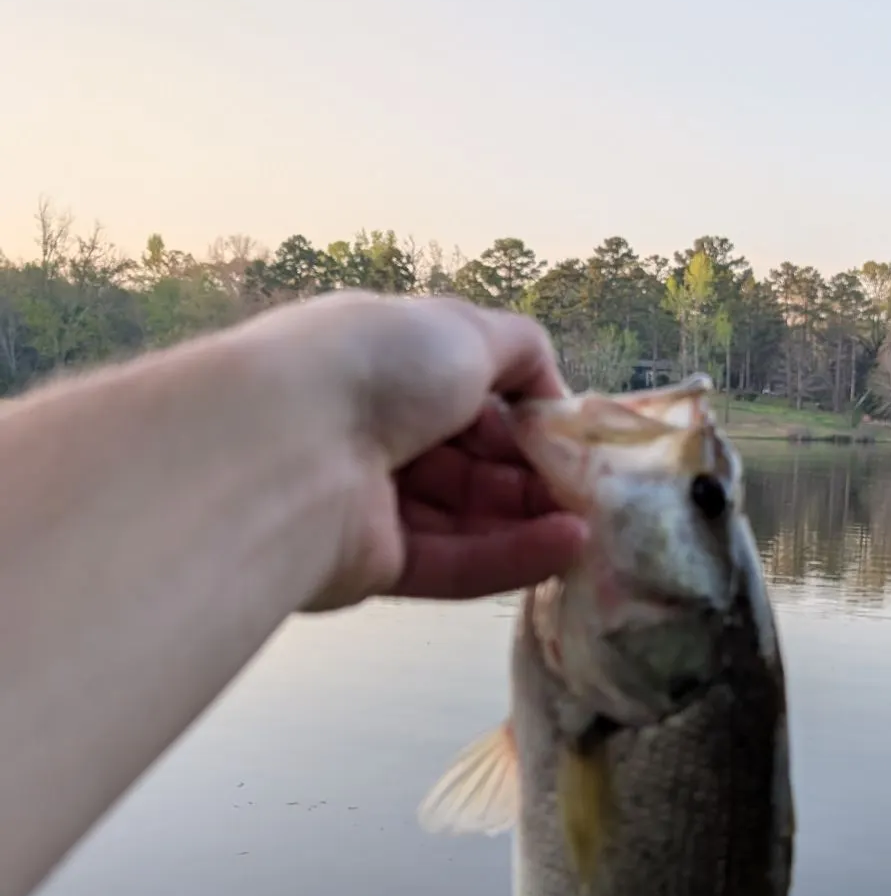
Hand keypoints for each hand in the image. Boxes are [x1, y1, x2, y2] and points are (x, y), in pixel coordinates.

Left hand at [241, 292, 587, 609]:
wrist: (288, 446)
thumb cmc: (376, 367)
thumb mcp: (465, 329)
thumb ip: (521, 350)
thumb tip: (552, 390)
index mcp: (387, 365)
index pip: (471, 397)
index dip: (526, 417)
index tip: (574, 436)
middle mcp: (375, 431)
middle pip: (475, 463)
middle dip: (537, 475)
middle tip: (596, 488)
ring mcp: (373, 502)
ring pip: (471, 518)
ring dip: (535, 519)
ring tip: (594, 525)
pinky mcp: (374, 566)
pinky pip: (457, 564)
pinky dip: (514, 557)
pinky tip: (568, 547)